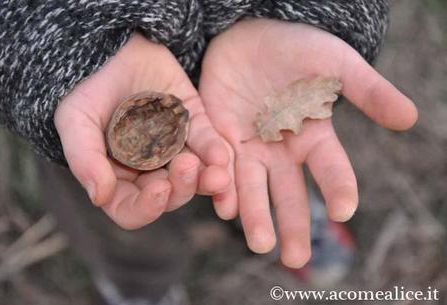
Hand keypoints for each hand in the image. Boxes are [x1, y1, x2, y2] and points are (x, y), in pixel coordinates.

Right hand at [54, 33, 229, 229]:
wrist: (111, 47)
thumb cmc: (86, 86)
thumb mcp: (76, 120)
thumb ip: (85, 159)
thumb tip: (100, 197)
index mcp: (117, 176)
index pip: (131, 209)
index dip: (147, 208)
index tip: (159, 190)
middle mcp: (147, 169)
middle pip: (170, 195)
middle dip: (182, 188)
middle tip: (186, 166)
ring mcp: (172, 149)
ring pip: (195, 176)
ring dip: (207, 180)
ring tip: (217, 174)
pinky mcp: (193, 126)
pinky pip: (209, 145)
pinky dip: (216, 153)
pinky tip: (222, 156)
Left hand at [199, 19, 417, 266]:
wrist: (248, 34)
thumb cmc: (296, 47)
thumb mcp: (335, 64)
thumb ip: (367, 91)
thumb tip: (410, 118)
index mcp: (313, 137)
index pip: (330, 169)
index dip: (339, 188)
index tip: (345, 210)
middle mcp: (281, 151)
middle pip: (289, 193)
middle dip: (292, 225)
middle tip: (295, 259)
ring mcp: (249, 148)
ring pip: (252, 188)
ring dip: (254, 216)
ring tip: (260, 243)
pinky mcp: (219, 139)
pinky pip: (220, 168)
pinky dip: (222, 186)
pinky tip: (226, 207)